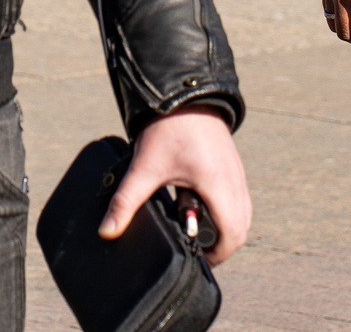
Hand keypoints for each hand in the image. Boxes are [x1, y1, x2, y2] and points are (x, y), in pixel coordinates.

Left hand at [101, 107, 250, 265]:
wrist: (184, 92)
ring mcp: (237, 172)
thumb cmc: (168, 129)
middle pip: (241, 228)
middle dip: (220, 243)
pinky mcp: (233, 165)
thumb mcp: (145, 168)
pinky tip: (197, 202)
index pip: (233, 235)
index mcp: (219, 186)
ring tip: (192, 222)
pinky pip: (238, 197)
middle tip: (193, 245)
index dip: (218, 255)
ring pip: (242, 213)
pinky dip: (224, 208)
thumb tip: (107, 230)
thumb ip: (125, 202)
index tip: (197, 257)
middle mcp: (234, 182)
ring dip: (222, 225)